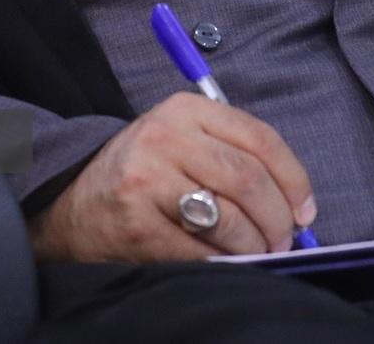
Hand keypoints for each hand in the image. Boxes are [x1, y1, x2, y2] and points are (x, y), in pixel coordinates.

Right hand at [28, 92, 315, 262]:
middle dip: (278, 217)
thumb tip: (296, 201)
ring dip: (255, 244)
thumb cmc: (140, 174)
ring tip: (259, 253)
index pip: (260, 138)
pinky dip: (224, 262)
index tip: (305, 209)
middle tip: (284, 239)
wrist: (68, 205)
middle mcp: (165, 138)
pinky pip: (200, 250)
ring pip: (230, 217)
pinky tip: (227, 263)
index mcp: (185, 110)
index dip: (293, 178)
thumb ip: (233, 154)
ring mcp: (148, 180)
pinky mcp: (137, 225)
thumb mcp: (180, 140)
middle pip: (249, 178)